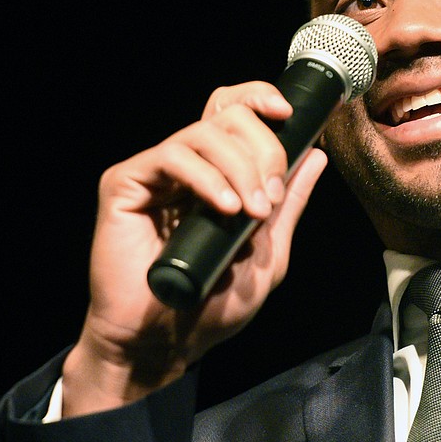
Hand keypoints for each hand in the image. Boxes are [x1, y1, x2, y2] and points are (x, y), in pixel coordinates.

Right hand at [61, 81, 327, 416]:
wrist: (164, 342)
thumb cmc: (211, 305)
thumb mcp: (268, 253)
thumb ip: (289, 204)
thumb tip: (316, 156)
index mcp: (217, 173)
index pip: (235, 112)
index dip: (260, 99)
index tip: (289, 114)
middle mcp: (186, 165)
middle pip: (226, 114)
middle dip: (263, 148)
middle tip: (270, 197)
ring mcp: (154, 172)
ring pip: (204, 132)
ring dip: (240, 168)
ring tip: (250, 212)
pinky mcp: (124, 183)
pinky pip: (171, 156)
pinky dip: (207, 178)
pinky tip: (225, 208)